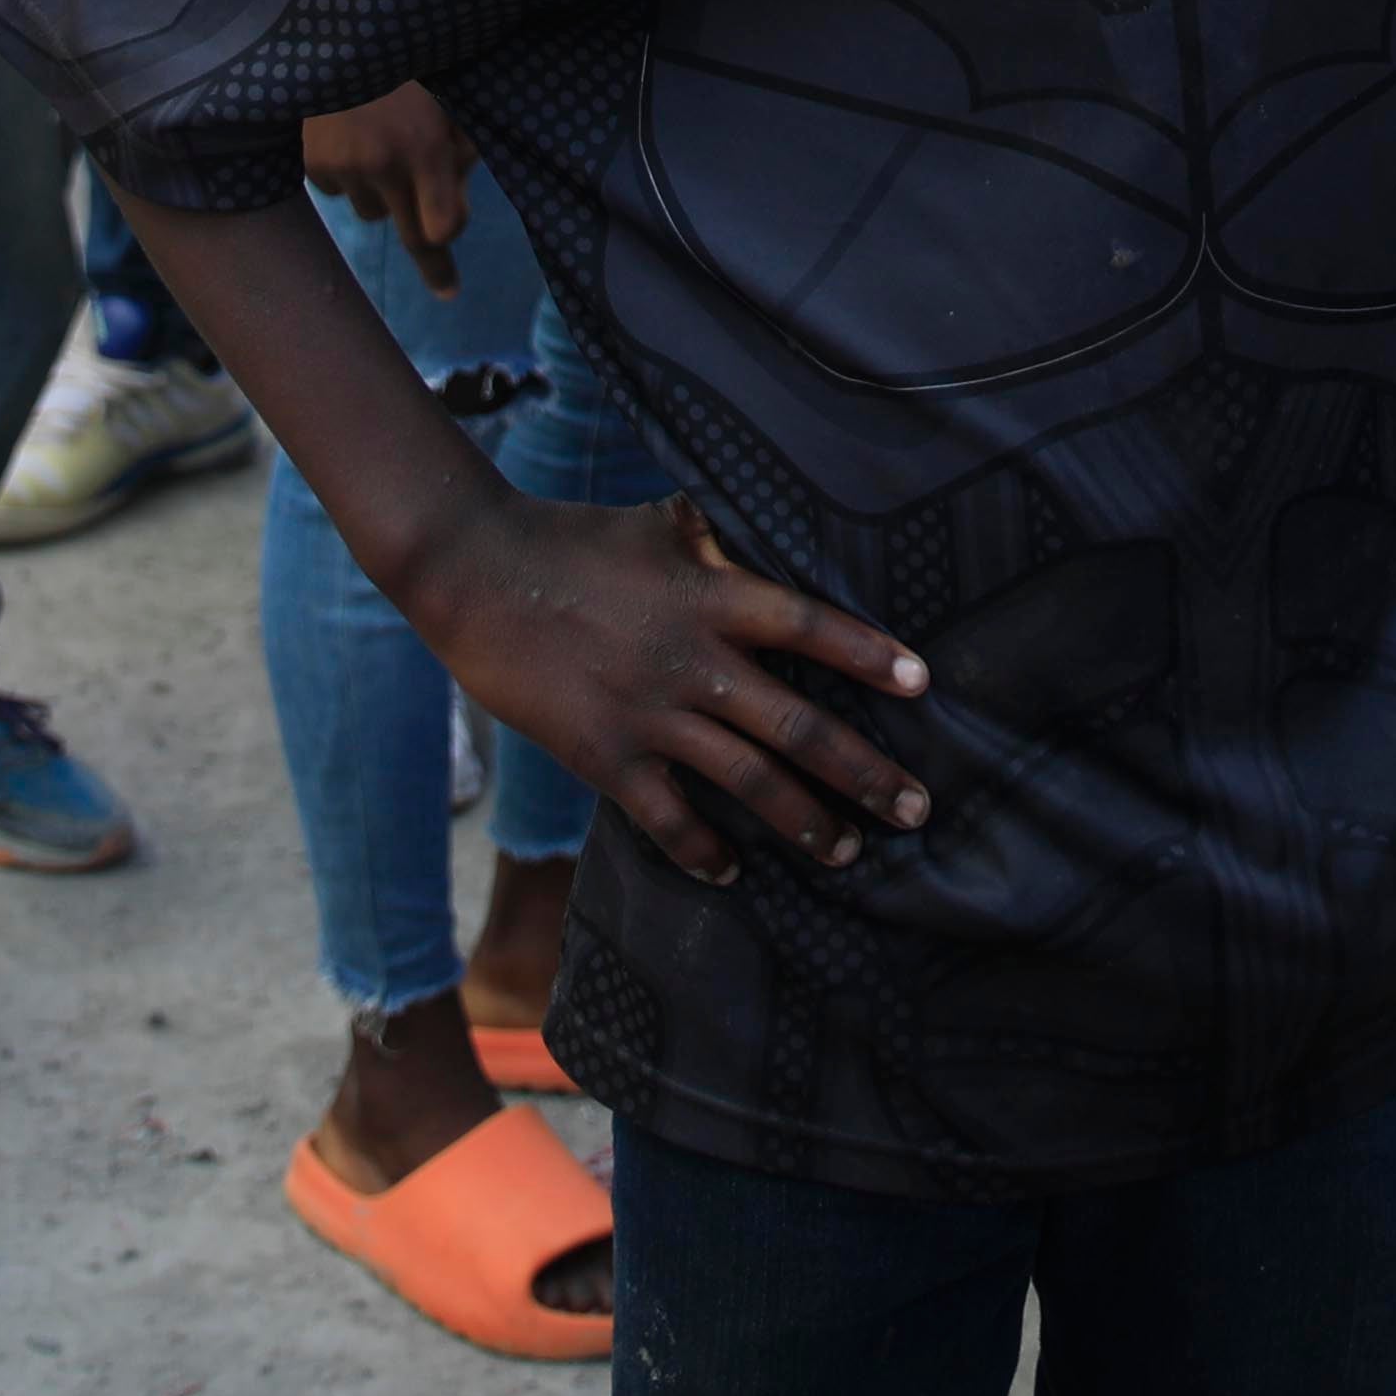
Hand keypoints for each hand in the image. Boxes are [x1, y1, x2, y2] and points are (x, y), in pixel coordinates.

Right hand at [302, 83, 477, 294]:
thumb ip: (461, 150)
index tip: (449, 290)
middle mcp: (381, 163)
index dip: (444, 258)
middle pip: (406, 234)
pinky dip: (347, 173)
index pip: (440, 229)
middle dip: (428, 255)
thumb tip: (455, 212)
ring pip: (371, 210)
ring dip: (384, 193)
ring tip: (384, 141)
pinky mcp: (310, 160)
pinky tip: (352, 134)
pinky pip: (337, 189)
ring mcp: (340, 164)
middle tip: (445, 284)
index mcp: (424, 145)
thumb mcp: (452, 99)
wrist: (339, 29)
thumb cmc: (411, 63)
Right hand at [398, 487, 933, 884]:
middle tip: (917, 808)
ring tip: (848, 850)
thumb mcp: (655, 522)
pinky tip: (733, 873)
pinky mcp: (603, 755)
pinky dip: (705, 850)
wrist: (474, 573)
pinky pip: (668, 816)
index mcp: (710, 594)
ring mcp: (649, 712)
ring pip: (748, 779)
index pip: (809, 625)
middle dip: (864, 770)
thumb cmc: (568, 539)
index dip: (867, 653)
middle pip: (797, 722)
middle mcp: (692, 659)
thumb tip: (754, 531)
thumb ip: (713, 536)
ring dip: (805, 821)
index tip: (921, 683)